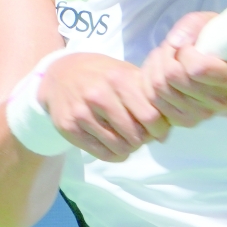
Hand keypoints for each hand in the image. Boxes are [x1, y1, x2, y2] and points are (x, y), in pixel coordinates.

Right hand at [38, 52, 169, 161]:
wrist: (59, 74)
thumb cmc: (100, 74)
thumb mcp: (125, 73)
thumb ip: (147, 97)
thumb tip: (166, 133)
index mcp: (119, 79)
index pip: (151, 116)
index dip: (160, 128)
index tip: (159, 130)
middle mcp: (99, 95)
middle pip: (136, 135)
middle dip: (145, 139)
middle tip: (143, 136)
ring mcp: (82, 113)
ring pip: (120, 147)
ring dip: (130, 148)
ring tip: (128, 140)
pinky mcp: (69, 128)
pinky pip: (102, 153)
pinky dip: (114, 154)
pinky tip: (114, 145)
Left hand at [141, 12, 226, 127]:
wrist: (218, 72)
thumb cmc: (214, 44)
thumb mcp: (208, 24)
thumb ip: (193, 26)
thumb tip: (174, 43)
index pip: (196, 68)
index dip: (185, 51)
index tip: (190, 45)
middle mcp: (218, 101)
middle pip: (171, 77)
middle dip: (165, 55)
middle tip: (172, 48)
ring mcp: (200, 115)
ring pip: (158, 88)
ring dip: (155, 66)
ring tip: (165, 58)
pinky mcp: (181, 121)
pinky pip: (152, 100)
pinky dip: (149, 83)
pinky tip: (160, 73)